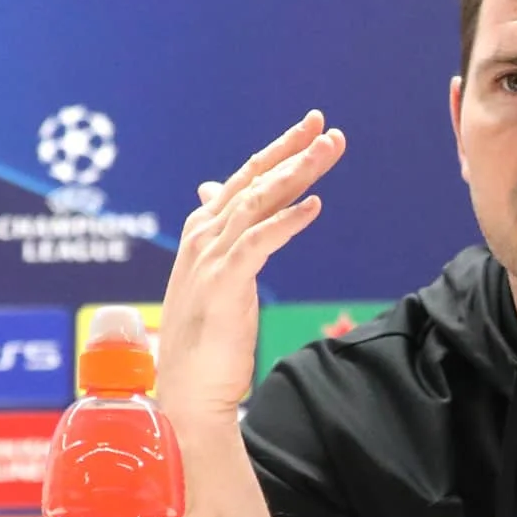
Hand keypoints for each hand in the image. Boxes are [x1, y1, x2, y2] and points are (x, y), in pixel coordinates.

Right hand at [155, 109, 345, 418]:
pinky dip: (285, 222)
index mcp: (204, 231)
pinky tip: (314, 207)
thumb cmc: (205, 337)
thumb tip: (217, 192)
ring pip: (258, 203)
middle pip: (255, 182)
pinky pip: (258, 243)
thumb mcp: (215, 275)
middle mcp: (204, 236)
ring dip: (296, 174)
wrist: (188, 390)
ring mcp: (210, 258)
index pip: (246, 178)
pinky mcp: (223, 283)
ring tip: (328, 151)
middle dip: (292, 151)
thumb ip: (223, 232)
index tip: (313, 126)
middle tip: (329, 128)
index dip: (279, 150)